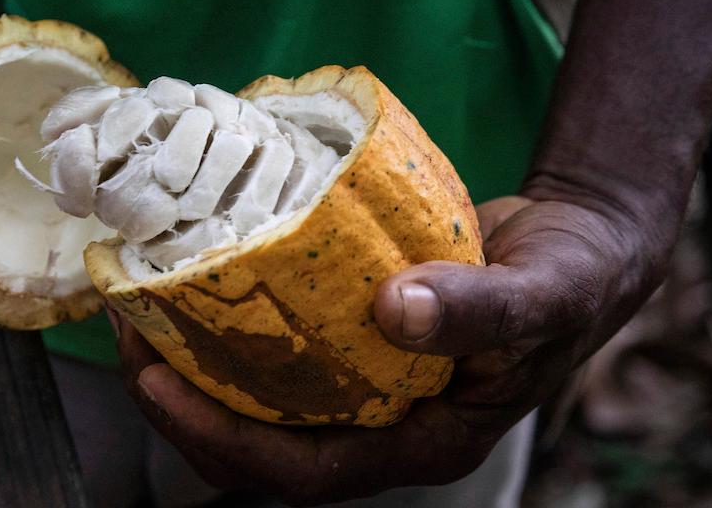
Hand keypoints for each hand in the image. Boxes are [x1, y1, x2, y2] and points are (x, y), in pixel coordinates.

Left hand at [113, 192, 666, 504]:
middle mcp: (382, 420)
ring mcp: (365, 379)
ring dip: (196, 360)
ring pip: (261, 393)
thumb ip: (479, 312)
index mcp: (422, 440)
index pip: (308, 471)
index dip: (226, 442)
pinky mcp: (352, 332)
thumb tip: (395, 311)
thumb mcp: (542, 297)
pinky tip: (199, 274)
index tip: (161, 387)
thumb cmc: (572, 280)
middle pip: (263, 440)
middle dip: (185, 404)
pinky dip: (234, 317)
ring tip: (141, 308)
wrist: (583, 241)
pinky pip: (279, 341)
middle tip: (128, 341)